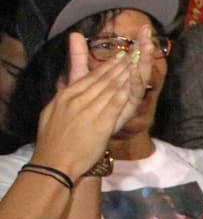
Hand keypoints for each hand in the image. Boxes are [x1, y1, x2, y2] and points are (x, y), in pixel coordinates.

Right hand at [31, 33, 139, 177]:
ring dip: (124, 75)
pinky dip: (125, 92)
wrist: (54, 162)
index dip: (106, 66)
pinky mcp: (101, 124)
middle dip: (118, 66)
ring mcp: (89, 111)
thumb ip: (63, 94)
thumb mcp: (52, 110)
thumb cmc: (52, 140)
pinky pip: (116, 104)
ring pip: (111, 88)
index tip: (118, 56)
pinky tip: (133, 83)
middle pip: (103, 79)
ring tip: (135, 63)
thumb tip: (69, 84)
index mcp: (65, 96)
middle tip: (131, 55)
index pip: (90, 76)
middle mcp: (77, 100)